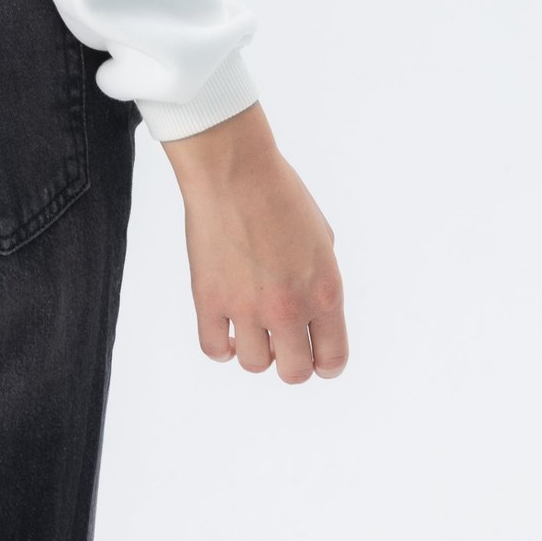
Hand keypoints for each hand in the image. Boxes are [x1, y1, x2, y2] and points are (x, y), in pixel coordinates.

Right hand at [160, 103, 347, 382]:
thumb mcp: (321, 236)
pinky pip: (215, 349)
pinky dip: (221, 345)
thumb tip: (311, 305)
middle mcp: (289, 308)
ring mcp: (247, 307)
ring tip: (247, 324)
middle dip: (288, 360)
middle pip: (294, 373)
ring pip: (254, 364)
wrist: (233, 167)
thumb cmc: (277, 190)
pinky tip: (224, 326)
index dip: (323, 364)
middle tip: (278, 340)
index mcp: (325, 292)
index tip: (313, 356)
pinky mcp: (209, 299)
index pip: (332, 360)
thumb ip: (321, 277)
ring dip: (253, 349)